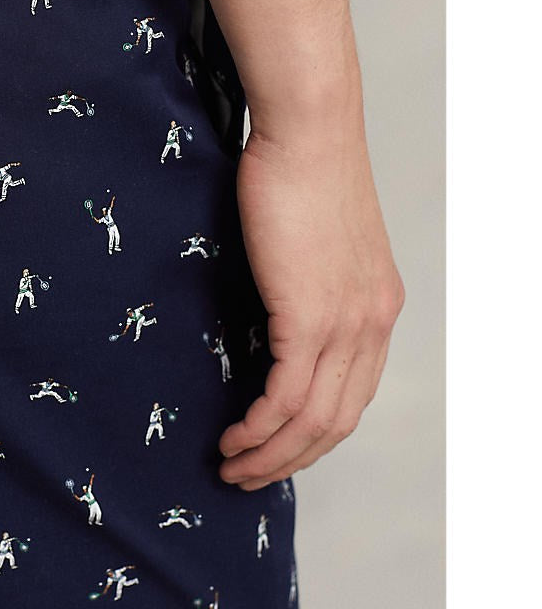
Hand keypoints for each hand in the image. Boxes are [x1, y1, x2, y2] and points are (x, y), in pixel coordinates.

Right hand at [218, 121, 404, 489]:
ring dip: (270, 455)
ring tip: (232, 465)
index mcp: (377, 308)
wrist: (307, 133)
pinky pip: (287, 395)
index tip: (277, 449)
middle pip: (337, 422)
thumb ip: (306, 285)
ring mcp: (347, 322)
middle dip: (291, 461)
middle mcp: (372, 324)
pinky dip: (260, 426)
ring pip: (313, 420)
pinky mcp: (311, 315)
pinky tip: (235, 435)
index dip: (314, 435)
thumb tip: (272, 313)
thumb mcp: (315, 241)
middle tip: (249, 476)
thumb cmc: (299, 173)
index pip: (354, 395)